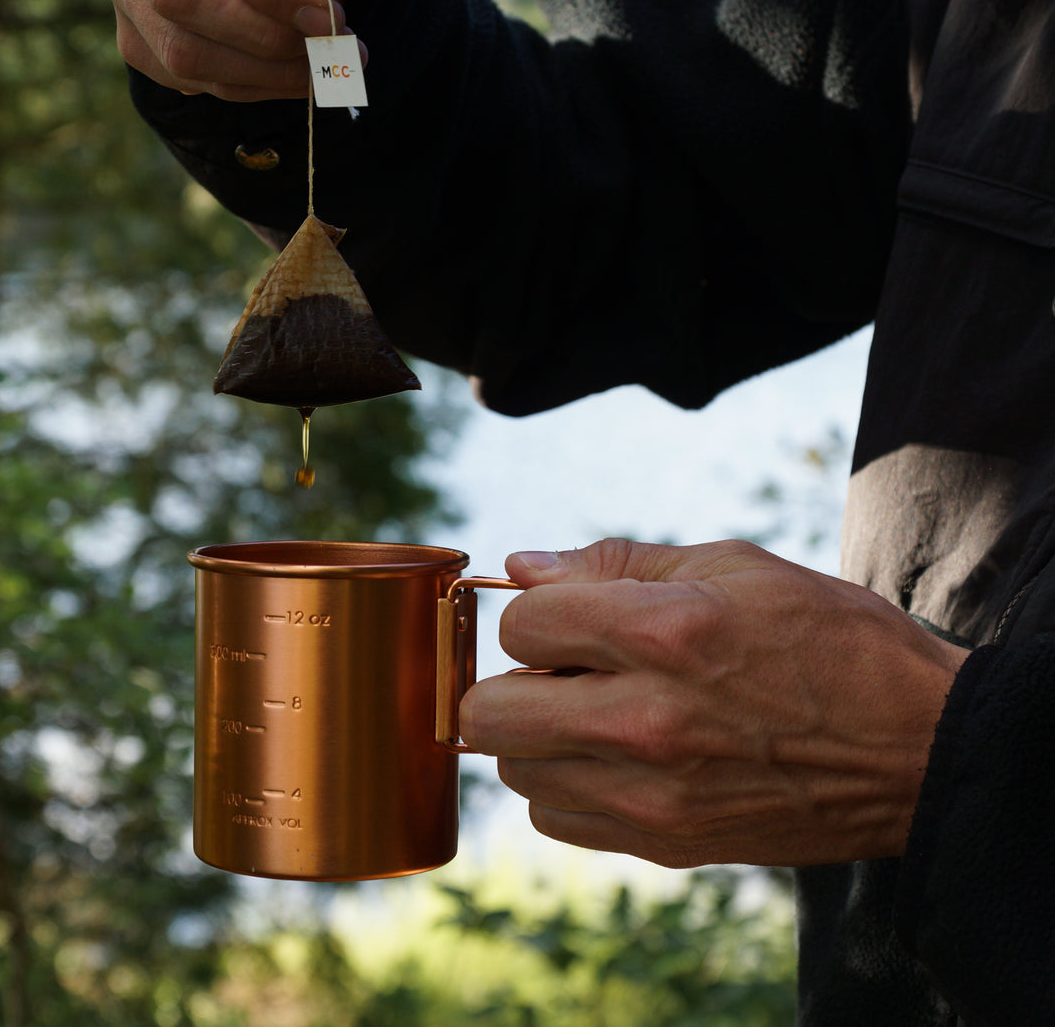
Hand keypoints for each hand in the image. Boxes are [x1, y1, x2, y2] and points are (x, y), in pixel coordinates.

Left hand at [458, 538, 968, 868]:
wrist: (919, 749)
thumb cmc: (830, 640)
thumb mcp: (733, 566)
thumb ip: (614, 563)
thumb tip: (522, 568)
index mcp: (664, 634)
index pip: (520, 625)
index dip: (537, 611)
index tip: (569, 615)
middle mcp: (645, 721)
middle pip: (489, 711)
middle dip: (514, 678)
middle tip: (564, 667)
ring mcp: (652, 794)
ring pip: (512, 770)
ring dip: (535, 735)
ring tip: (594, 713)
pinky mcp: (666, 843)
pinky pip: (555, 819)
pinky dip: (564, 786)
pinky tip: (612, 757)